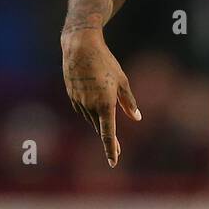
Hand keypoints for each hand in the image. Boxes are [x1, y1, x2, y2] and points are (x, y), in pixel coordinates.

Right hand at [61, 28, 139, 166]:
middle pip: (100, 128)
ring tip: (107, 112)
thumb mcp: (122, 81)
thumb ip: (129, 102)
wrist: (80, 47)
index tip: (114, 162)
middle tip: (119, 153)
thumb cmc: (105, 62)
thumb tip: (137, 118)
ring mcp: (78, 102)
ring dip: (99, 122)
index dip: (111, 149)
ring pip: (91, 119)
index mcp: (105, 104)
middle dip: (109, 140)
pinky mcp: (71, 96)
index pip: (108, 133)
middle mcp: (90, 106)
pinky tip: (94, 100)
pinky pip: (83, 109)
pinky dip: (90, 110)